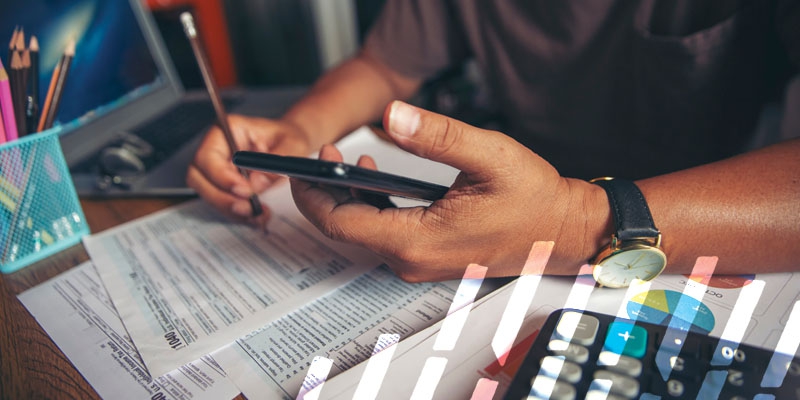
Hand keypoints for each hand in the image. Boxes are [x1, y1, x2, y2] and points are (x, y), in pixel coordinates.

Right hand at [187, 114, 312, 227]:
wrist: (291, 146)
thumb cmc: (289, 138)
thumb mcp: (292, 145)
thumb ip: (275, 161)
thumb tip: (256, 183)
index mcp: (227, 130)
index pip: (207, 156)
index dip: (221, 176)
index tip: (244, 190)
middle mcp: (216, 148)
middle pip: (198, 177)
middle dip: (222, 198)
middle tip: (249, 208)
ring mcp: (215, 168)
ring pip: (207, 193)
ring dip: (230, 208)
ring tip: (258, 213)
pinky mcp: (222, 184)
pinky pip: (220, 202)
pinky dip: (237, 214)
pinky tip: (257, 215)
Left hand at [290, 101, 609, 281]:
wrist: (561, 233)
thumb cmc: (533, 200)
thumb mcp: (488, 155)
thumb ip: (437, 136)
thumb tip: (393, 117)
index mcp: (418, 239)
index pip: (341, 223)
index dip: (314, 193)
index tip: (305, 165)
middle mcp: (412, 259)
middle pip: (347, 229)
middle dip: (329, 190)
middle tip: (327, 153)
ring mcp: (419, 262)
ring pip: (364, 232)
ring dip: (350, 197)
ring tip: (350, 160)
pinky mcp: (427, 256)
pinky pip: (384, 234)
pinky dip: (372, 206)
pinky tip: (377, 180)